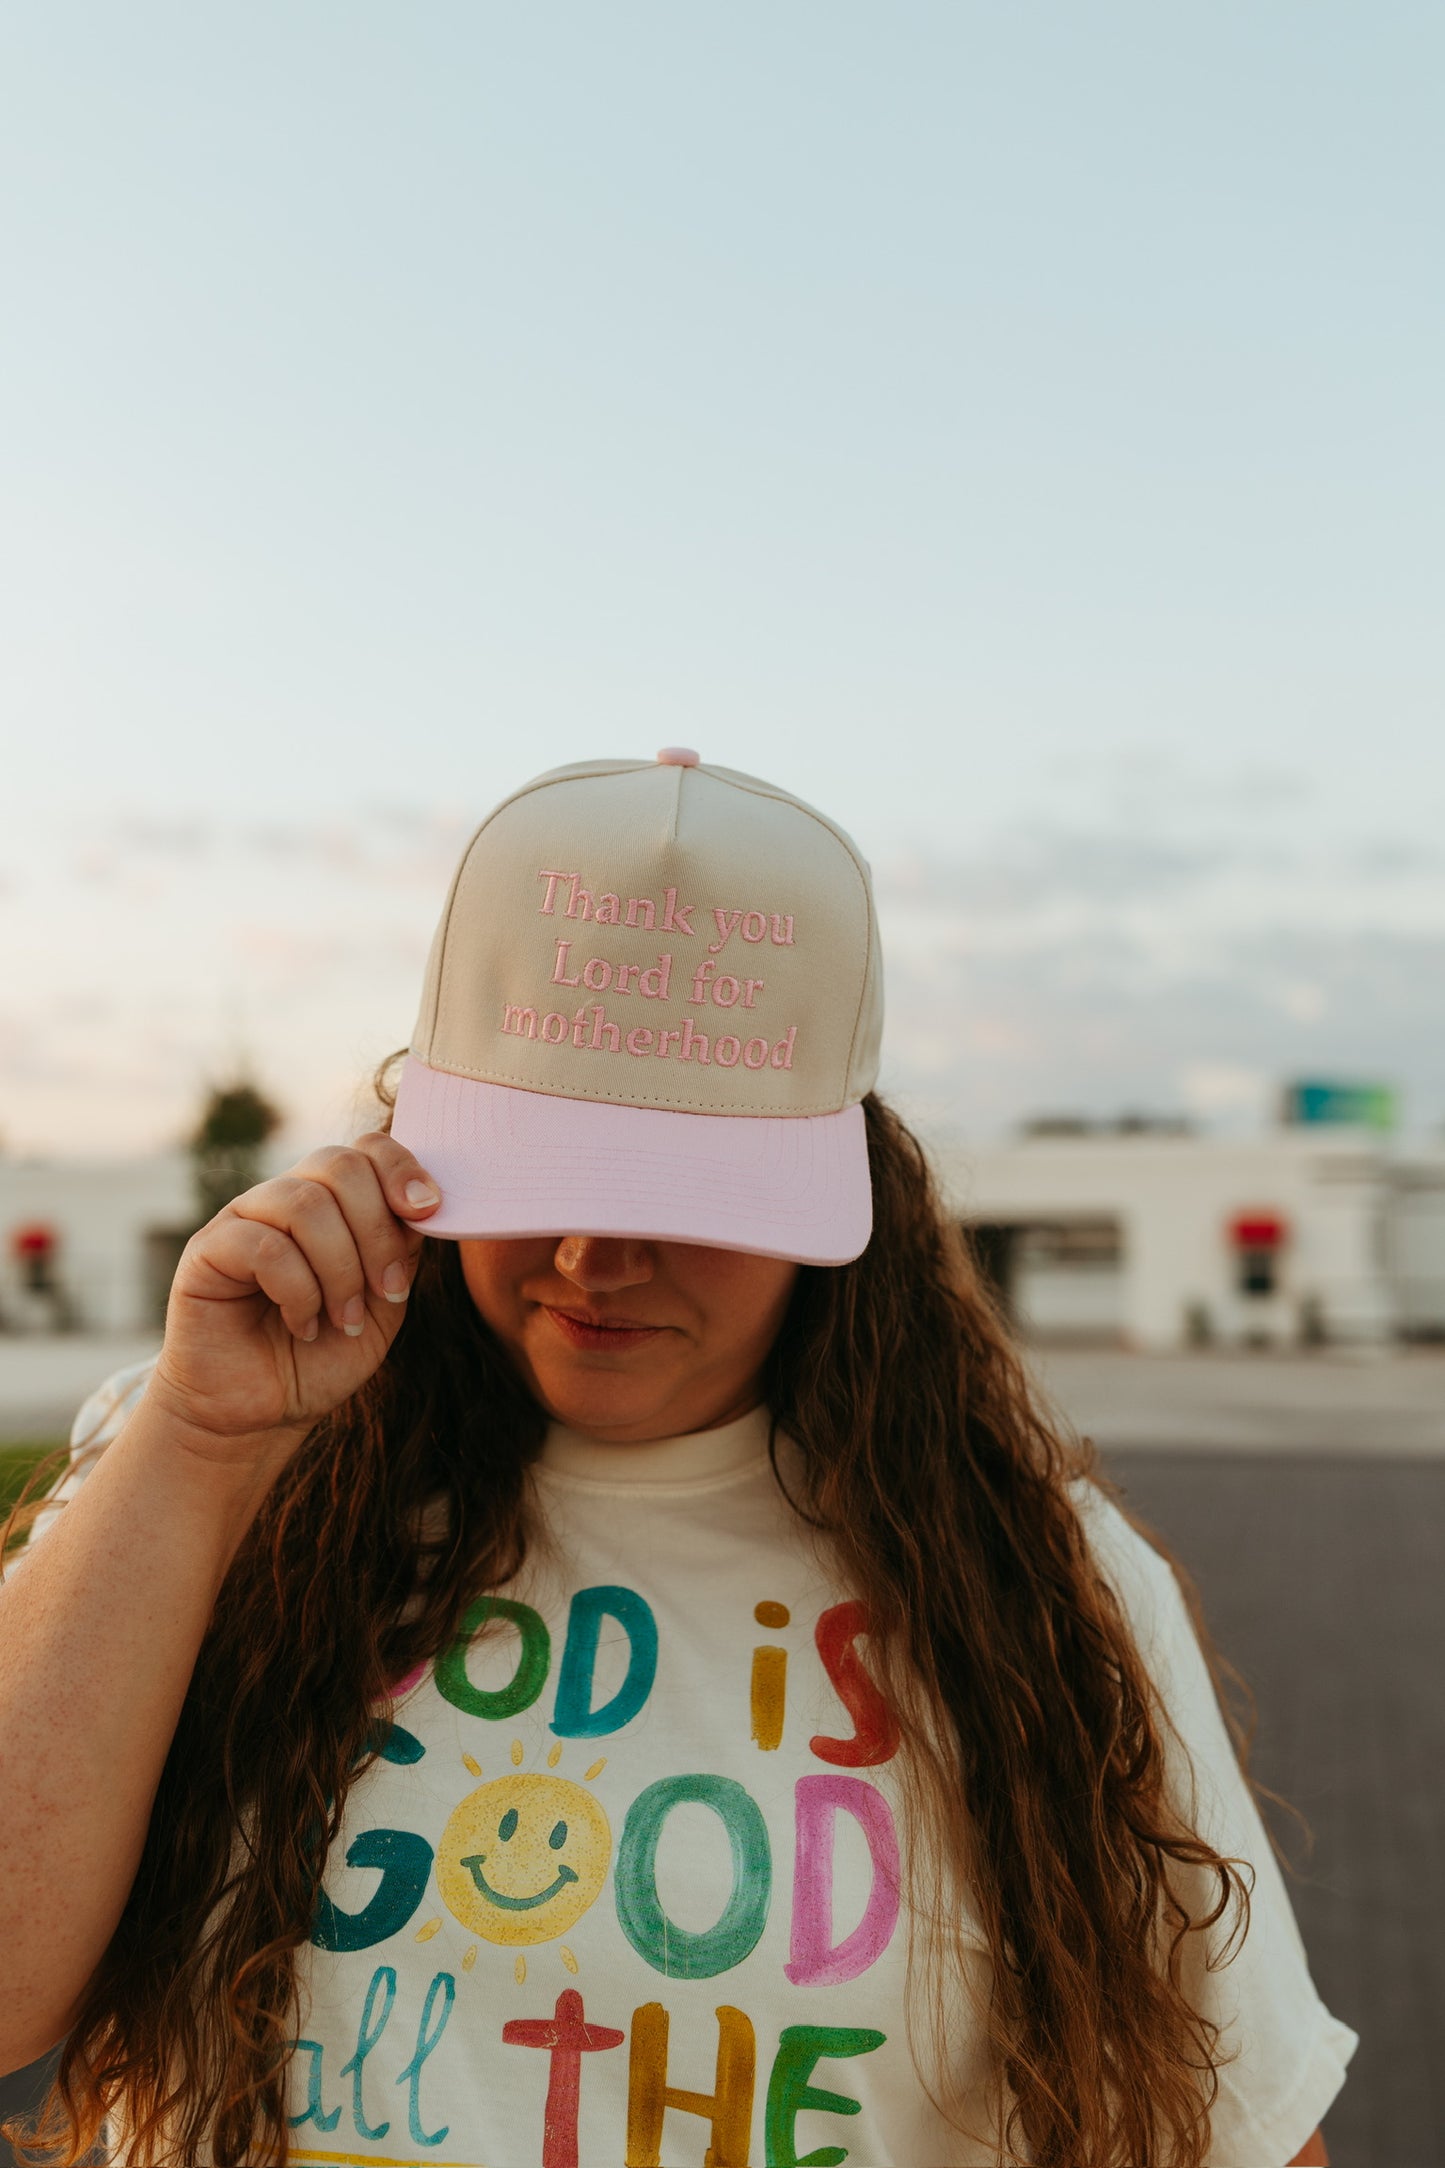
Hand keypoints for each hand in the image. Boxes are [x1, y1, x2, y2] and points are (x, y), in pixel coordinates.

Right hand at [145, 1133, 442, 1468]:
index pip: (366, 1150)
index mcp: (332, 1203)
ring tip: (344, 1319)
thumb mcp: (382, 1304)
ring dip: (341, 1269)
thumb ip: (402, 1251)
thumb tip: (426, 1203)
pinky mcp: (208, 1250)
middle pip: (340, 1166)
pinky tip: (302, 1325)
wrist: (262, 1414)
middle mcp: (286, 1199)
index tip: (429, 1210)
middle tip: (388, 1291)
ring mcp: (244, 1218)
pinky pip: (264, 1245)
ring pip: (306, 1204)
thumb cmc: (323, 1357)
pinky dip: (298, 1290)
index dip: (402, 1168)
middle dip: (378, 1232)